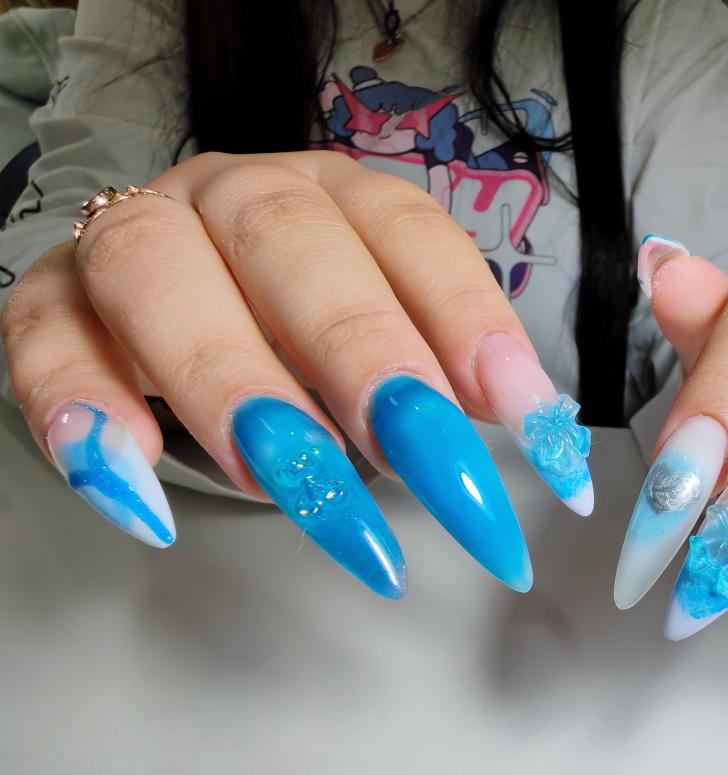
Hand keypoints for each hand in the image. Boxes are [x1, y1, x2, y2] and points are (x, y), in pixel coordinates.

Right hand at [1, 151, 593, 596]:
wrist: (161, 291)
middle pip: (295, 249)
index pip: (412, 238)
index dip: (472, 323)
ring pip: (162, 278)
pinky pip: (46, 338)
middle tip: (421, 463)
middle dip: (364, 358)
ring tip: (290, 482)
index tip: (529, 423)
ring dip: (231, 384)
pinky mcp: (53, 298)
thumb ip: (448, 374)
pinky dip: (83, 411)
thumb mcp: (384, 337)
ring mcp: (135, 235)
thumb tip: (542, 442)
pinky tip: (137, 488)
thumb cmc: (294, 325)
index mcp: (336, 198)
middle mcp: (237, 197)